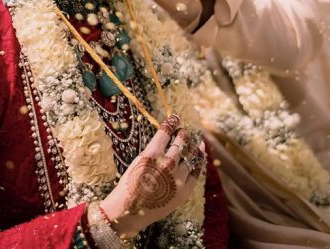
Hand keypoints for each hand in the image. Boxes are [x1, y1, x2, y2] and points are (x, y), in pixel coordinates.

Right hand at [98, 115, 205, 238]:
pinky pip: (196, 173)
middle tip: (184, 132)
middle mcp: (167, 163)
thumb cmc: (129, 186)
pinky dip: (199, 162)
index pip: (166, 131)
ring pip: (191, 156)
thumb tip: (168, 139)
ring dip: (193, 147)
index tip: (175, 117)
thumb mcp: (138, 162)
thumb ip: (154, 150)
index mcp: (152, 154)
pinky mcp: (184, 191)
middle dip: (183, 134)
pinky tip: (200, 156)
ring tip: (194, 142)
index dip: (172, 122)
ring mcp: (177, 178)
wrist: (129, 211)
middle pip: (182, 142)